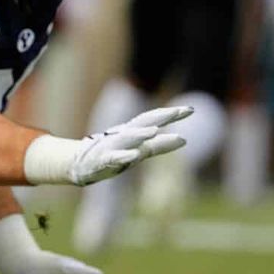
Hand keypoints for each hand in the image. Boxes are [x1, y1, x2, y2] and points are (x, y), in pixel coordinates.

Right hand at [69, 106, 191, 185]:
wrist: (82, 163)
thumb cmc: (114, 153)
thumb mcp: (141, 149)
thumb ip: (160, 145)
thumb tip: (184, 139)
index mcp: (133, 131)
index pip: (154, 118)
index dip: (171, 114)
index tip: (191, 109)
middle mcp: (124, 134)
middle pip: (144, 122)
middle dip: (161, 116)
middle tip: (179, 111)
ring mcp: (113, 145)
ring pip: (128, 137)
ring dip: (140, 134)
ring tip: (154, 130)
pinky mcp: (103, 160)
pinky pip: (114, 157)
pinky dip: (124, 156)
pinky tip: (134, 155)